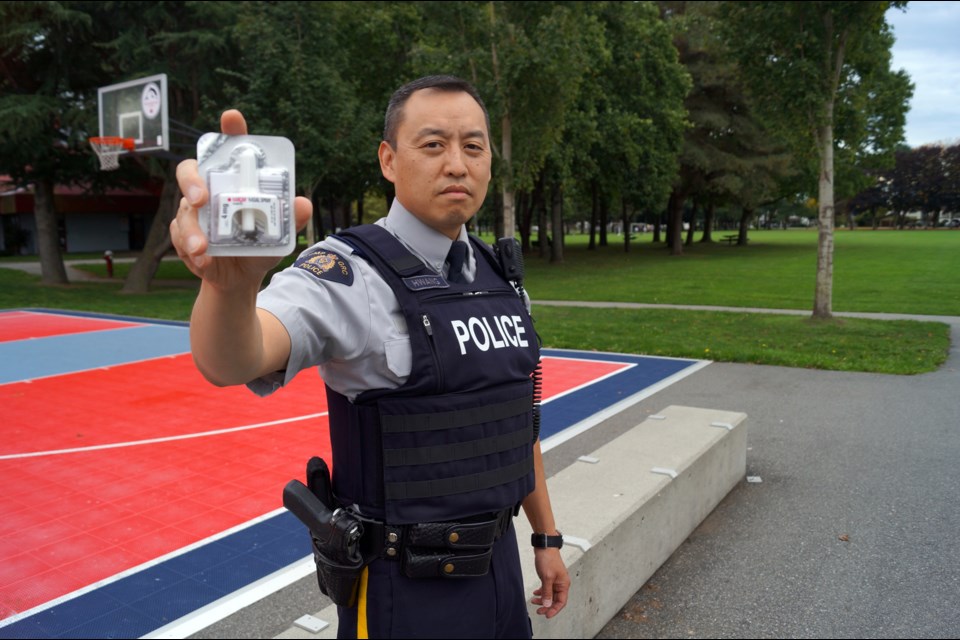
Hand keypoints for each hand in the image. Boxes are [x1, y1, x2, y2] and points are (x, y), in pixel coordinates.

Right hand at [169, 110, 311, 289]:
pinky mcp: (183, 234)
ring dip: (192, 230)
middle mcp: (211, 190)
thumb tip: (303, 203)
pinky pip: (178, 235)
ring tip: (202, 249)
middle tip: (200, 199)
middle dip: (191, 181)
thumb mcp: (279, 235)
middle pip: (190, 171)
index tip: (232, 117)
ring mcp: (194, 212)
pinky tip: (203, 262)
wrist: (241, 277)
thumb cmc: (259, 246)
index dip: (230, 132)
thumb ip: (291, 219)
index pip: (230, 150)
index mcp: (234, 183)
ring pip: (184, 210)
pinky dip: (189, 249)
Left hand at [531, 547, 569, 618]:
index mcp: (563, 584)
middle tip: (539, 611)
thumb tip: (547, 604)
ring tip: (534, 602)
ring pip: (550, 595)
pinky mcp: (549, 577)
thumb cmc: (548, 559)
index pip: (561, 602)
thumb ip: (547, 592)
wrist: (544, 547)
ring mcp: (555, 581)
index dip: (554, 610)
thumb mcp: (547, 577)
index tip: (547, 615)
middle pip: (555, 600)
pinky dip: (541, 592)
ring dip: (542, 600)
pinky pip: (546, 589)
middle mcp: (561, 583)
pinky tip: (535, 593)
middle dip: (547, 606)